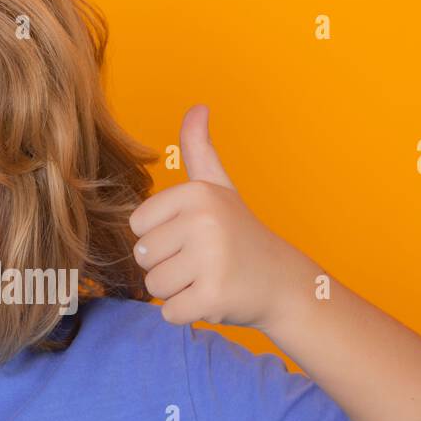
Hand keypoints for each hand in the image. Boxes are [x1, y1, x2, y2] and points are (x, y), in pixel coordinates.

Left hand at [129, 104, 303, 329]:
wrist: (282, 282)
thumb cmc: (240, 234)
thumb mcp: (219, 187)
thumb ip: (200, 149)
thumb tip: (197, 107)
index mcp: (196, 193)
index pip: (138, 226)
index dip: (160, 237)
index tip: (193, 237)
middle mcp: (203, 222)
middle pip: (143, 256)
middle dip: (167, 266)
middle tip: (203, 262)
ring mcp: (210, 260)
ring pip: (153, 286)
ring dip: (176, 290)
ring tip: (208, 278)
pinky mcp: (212, 296)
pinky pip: (169, 312)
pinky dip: (186, 313)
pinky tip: (213, 298)